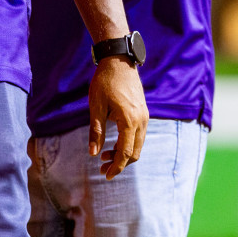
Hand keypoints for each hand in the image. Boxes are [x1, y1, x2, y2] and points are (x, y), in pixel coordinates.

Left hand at [88, 56, 147, 179]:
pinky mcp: (143, 113)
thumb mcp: (95, 106)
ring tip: (105, 156)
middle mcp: (141, 121)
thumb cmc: (104, 82)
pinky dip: (128, 143)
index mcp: (129, 120)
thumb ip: (96, 131)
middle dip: (119, 163)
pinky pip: (138, 135)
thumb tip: (93, 154)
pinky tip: (114, 143)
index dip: (116, 167)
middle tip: (102, 168)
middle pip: (134, 152)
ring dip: (123, 154)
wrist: (118, 61)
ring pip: (138, 145)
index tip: (106, 176)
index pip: (125, 152)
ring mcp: (144, 117)